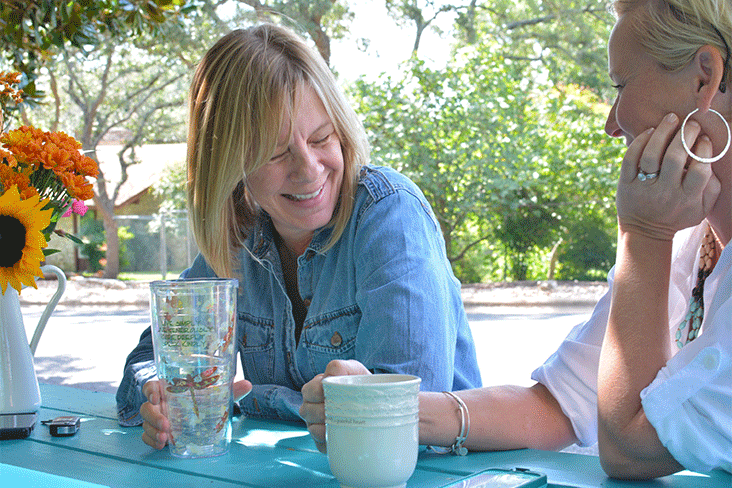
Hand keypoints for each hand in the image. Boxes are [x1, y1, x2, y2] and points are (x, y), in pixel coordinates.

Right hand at [140, 379, 252, 449]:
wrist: (200, 414)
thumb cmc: (203, 398)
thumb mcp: (215, 394)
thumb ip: (229, 389)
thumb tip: (248, 384)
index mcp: (168, 389)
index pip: (151, 386)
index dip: (150, 390)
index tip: (157, 396)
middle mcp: (159, 403)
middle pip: (146, 407)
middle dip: (153, 417)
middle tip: (166, 425)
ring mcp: (155, 418)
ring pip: (145, 424)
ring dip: (152, 431)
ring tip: (165, 438)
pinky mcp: (156, 431)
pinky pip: (147, 436)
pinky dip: (151, 441)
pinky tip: (161, 445)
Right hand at [299, 360, 370, 452]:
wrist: (374, 403)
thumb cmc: (360, 384)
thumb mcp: (354, 370)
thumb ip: (341, 367)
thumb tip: (330, 372)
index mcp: (316, 388)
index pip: (308, 391)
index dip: (317, 392)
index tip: (330, 393)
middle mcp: (312, 407)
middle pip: (306, 411)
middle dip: (321, 411)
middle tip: (338, 411)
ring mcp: (316, 424)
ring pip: (312, 429)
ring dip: (325, 428)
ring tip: (340, 424)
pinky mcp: (323, 441)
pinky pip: (320, 445)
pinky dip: (330, 442)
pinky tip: (340, 437)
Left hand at [616, 112, 720, 240]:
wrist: (644, 231)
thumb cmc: (677, 215)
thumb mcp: (700, 209)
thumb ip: (712, 187)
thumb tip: (712, 158)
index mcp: (687, 198)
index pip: (700, 170)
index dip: (704, 151)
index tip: (704, 139)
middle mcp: (665, 193)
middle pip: (675, 158)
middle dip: (685, 135)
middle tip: (691, 123)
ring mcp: (643, 188)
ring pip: (651, 155)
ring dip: (662, 133)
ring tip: (671, 118)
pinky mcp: (625, 184)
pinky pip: (630, 159)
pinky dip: (639, 142)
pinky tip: (649, 131)